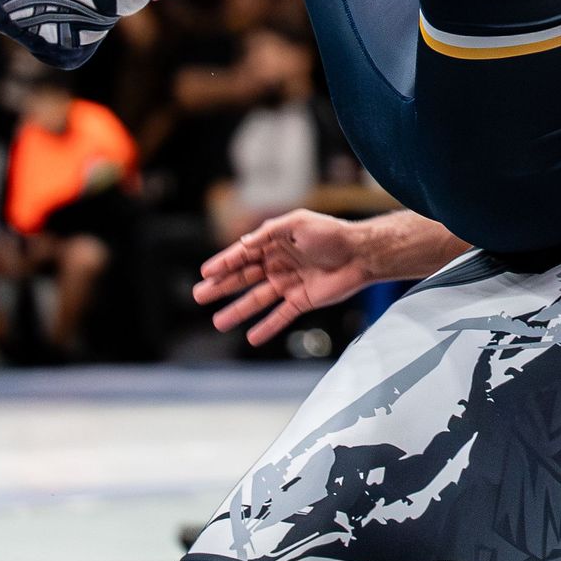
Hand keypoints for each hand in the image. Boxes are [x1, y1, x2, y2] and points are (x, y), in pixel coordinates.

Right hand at [194, 210, 371, 346]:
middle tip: (199, 296)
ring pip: (258, 299)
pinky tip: (251, 337)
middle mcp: (279, 263)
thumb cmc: (332, 233)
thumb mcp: (298, 223)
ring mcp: (290, 283)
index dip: (224, 263)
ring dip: (238, 311)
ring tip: (217, 322)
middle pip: (244, 278)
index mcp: (276, 243)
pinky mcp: (303, 300)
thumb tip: (243, 244)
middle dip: (222, 287)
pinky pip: (281, 316)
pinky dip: (267, 327)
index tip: (205, 273)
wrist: (362, 253)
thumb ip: (269, 233)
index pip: (243, 255)